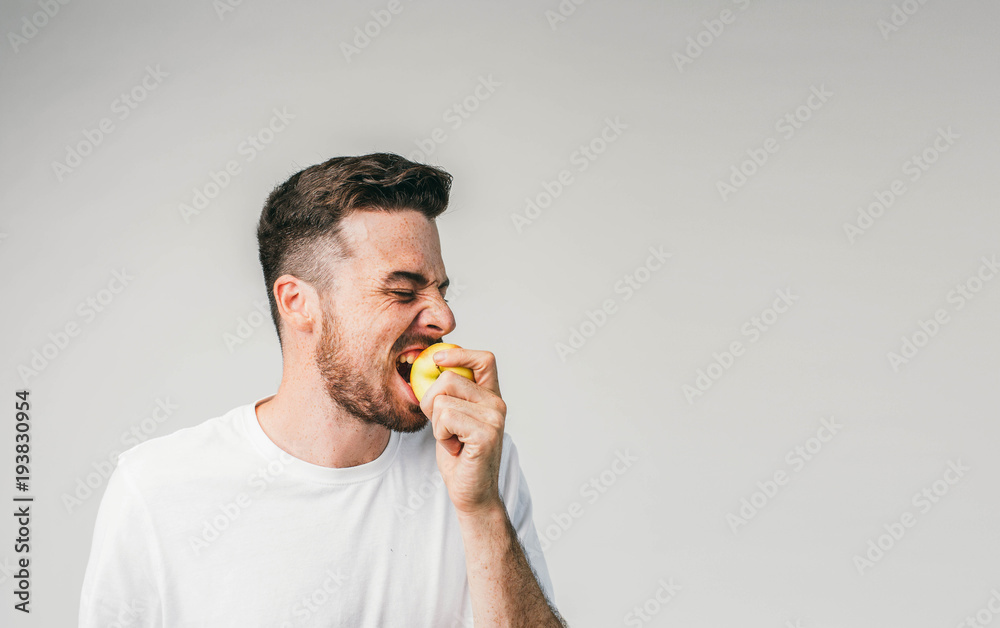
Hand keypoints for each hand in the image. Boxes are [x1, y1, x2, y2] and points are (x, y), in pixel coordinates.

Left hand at [419, 347, 505, 517]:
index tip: (437, 359)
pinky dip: (441, 434)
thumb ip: (448, 395)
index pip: (484, 359)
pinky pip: (446, 418)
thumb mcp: (452, 418)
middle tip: (442, 425)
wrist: (471, 492)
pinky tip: (454, 448)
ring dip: (437, 423)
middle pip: (450, 378)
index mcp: (491, 396)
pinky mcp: (485, 434)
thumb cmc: (459, 456)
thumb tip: (428, 368)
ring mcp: (494, 418)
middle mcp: (497, 403)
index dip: (460, 354)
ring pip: (443, 400)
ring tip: (451, 439)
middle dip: (431, 400)